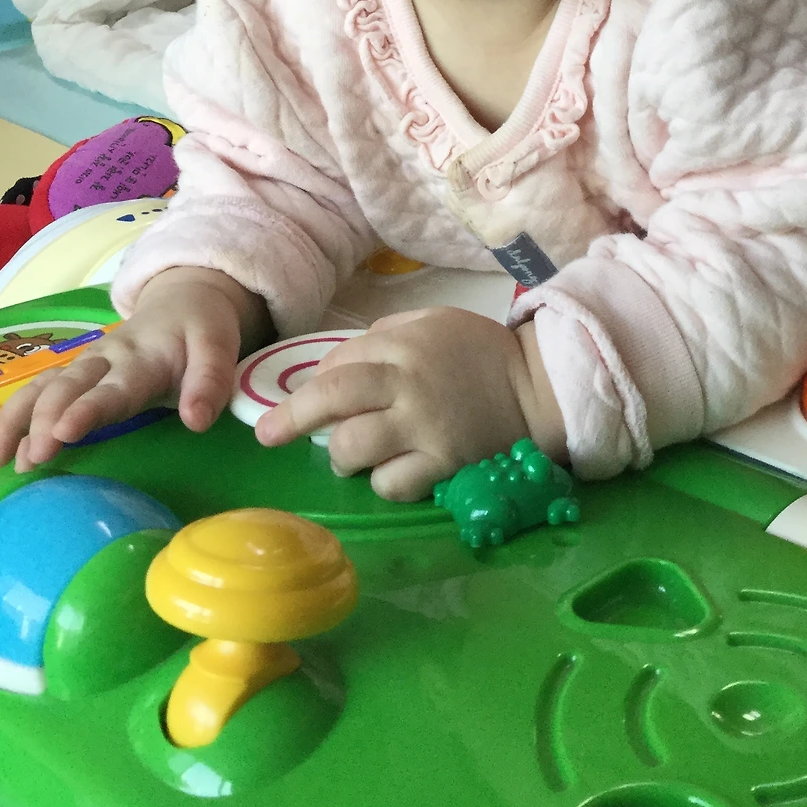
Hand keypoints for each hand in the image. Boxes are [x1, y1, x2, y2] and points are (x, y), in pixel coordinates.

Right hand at [0, 266, 269, 471]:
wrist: (184, 299)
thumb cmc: (201, 329)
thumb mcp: (218, 347)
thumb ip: (210, 382)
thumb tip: (197, 422)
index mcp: (142, 357)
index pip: (112, 388)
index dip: (87, 410)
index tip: (63, 433)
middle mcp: (105, 360)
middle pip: (66, 389)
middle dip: (42, 422)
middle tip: (28, 461)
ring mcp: (86, 365)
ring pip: (42, 388)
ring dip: (15, 422)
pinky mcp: (76, 373)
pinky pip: (39, 392)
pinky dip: (15, 418)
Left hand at [254, 307, 566, 501]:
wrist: (538, 388)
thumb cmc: (482, 354)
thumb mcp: (436, 322)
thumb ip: (389, 333)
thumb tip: (342, 361)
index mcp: (404, 343)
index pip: (337, 362)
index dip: (315, 383)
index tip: (310, 397)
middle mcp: (407, 382)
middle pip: (330, 398)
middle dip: (290, 418)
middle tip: (267, 435)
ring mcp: (424, 427)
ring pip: (352, 447)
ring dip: (340, 456)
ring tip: (348, 458)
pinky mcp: (443, 465)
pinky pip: (391, 484)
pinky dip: (383, 483)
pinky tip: (392, 474)